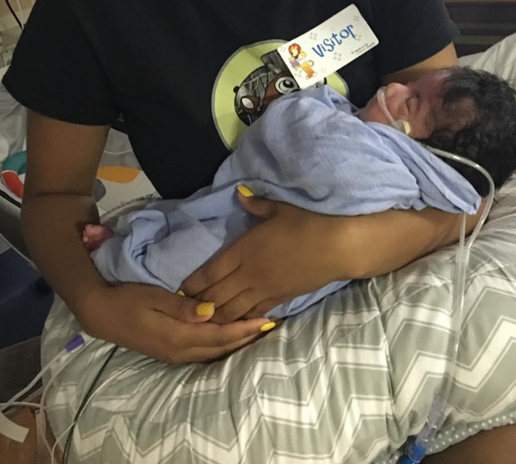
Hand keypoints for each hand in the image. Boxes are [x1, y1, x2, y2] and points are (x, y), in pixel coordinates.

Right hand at [76, 281, 271, 362]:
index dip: (244, 328)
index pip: (220, 334)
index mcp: (178, 336)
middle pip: (221, 347)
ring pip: (213, 352)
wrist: (101, 314)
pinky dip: (221, 344)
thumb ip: (182, 306)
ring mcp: (175, 354)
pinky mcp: (171, 352)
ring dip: (235, 342)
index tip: (266, 320)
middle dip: (246, 337)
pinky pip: (204, 351)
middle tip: (270, 325)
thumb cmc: (128, 299)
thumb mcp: (154, 297)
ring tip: (256, 331)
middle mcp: (180, 350)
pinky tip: (229, 336)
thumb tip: (211, 311)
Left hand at [181, 193, 350, 322]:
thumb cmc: (306, 223)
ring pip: (231, 311)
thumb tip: (239, 193)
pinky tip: (234, 323)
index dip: (192, 284)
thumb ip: (255, 203)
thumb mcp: (278, 209)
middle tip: (185, 309)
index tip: (180, 290)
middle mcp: (249, 274)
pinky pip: (253, 314)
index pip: (210, 272)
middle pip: (215, 296)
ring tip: (204, 321)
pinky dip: (240, 320)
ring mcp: (264, 290)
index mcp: (244, 250)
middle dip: (198, 305)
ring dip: (216, 317)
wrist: (336, 246)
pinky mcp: (280, 299)